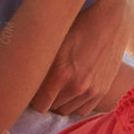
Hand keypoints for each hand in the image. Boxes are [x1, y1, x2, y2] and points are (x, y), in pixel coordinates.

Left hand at [32, 0, 133, 116]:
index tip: (32, 88)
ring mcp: (91, 90)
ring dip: (60, 103)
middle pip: (52, 108)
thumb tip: (22, 77)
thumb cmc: (77, 26)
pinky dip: (74, 105)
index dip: (33, 97)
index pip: (39, 104)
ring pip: (66, 111)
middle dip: (46, 99)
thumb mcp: (54, 41)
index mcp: (60, 73)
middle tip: (44, 85)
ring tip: (57, 88)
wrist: (111, 22)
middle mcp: (76, 86)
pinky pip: (82, 110)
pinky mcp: (102, 90)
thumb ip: (41, 63)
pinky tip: (70, 92)